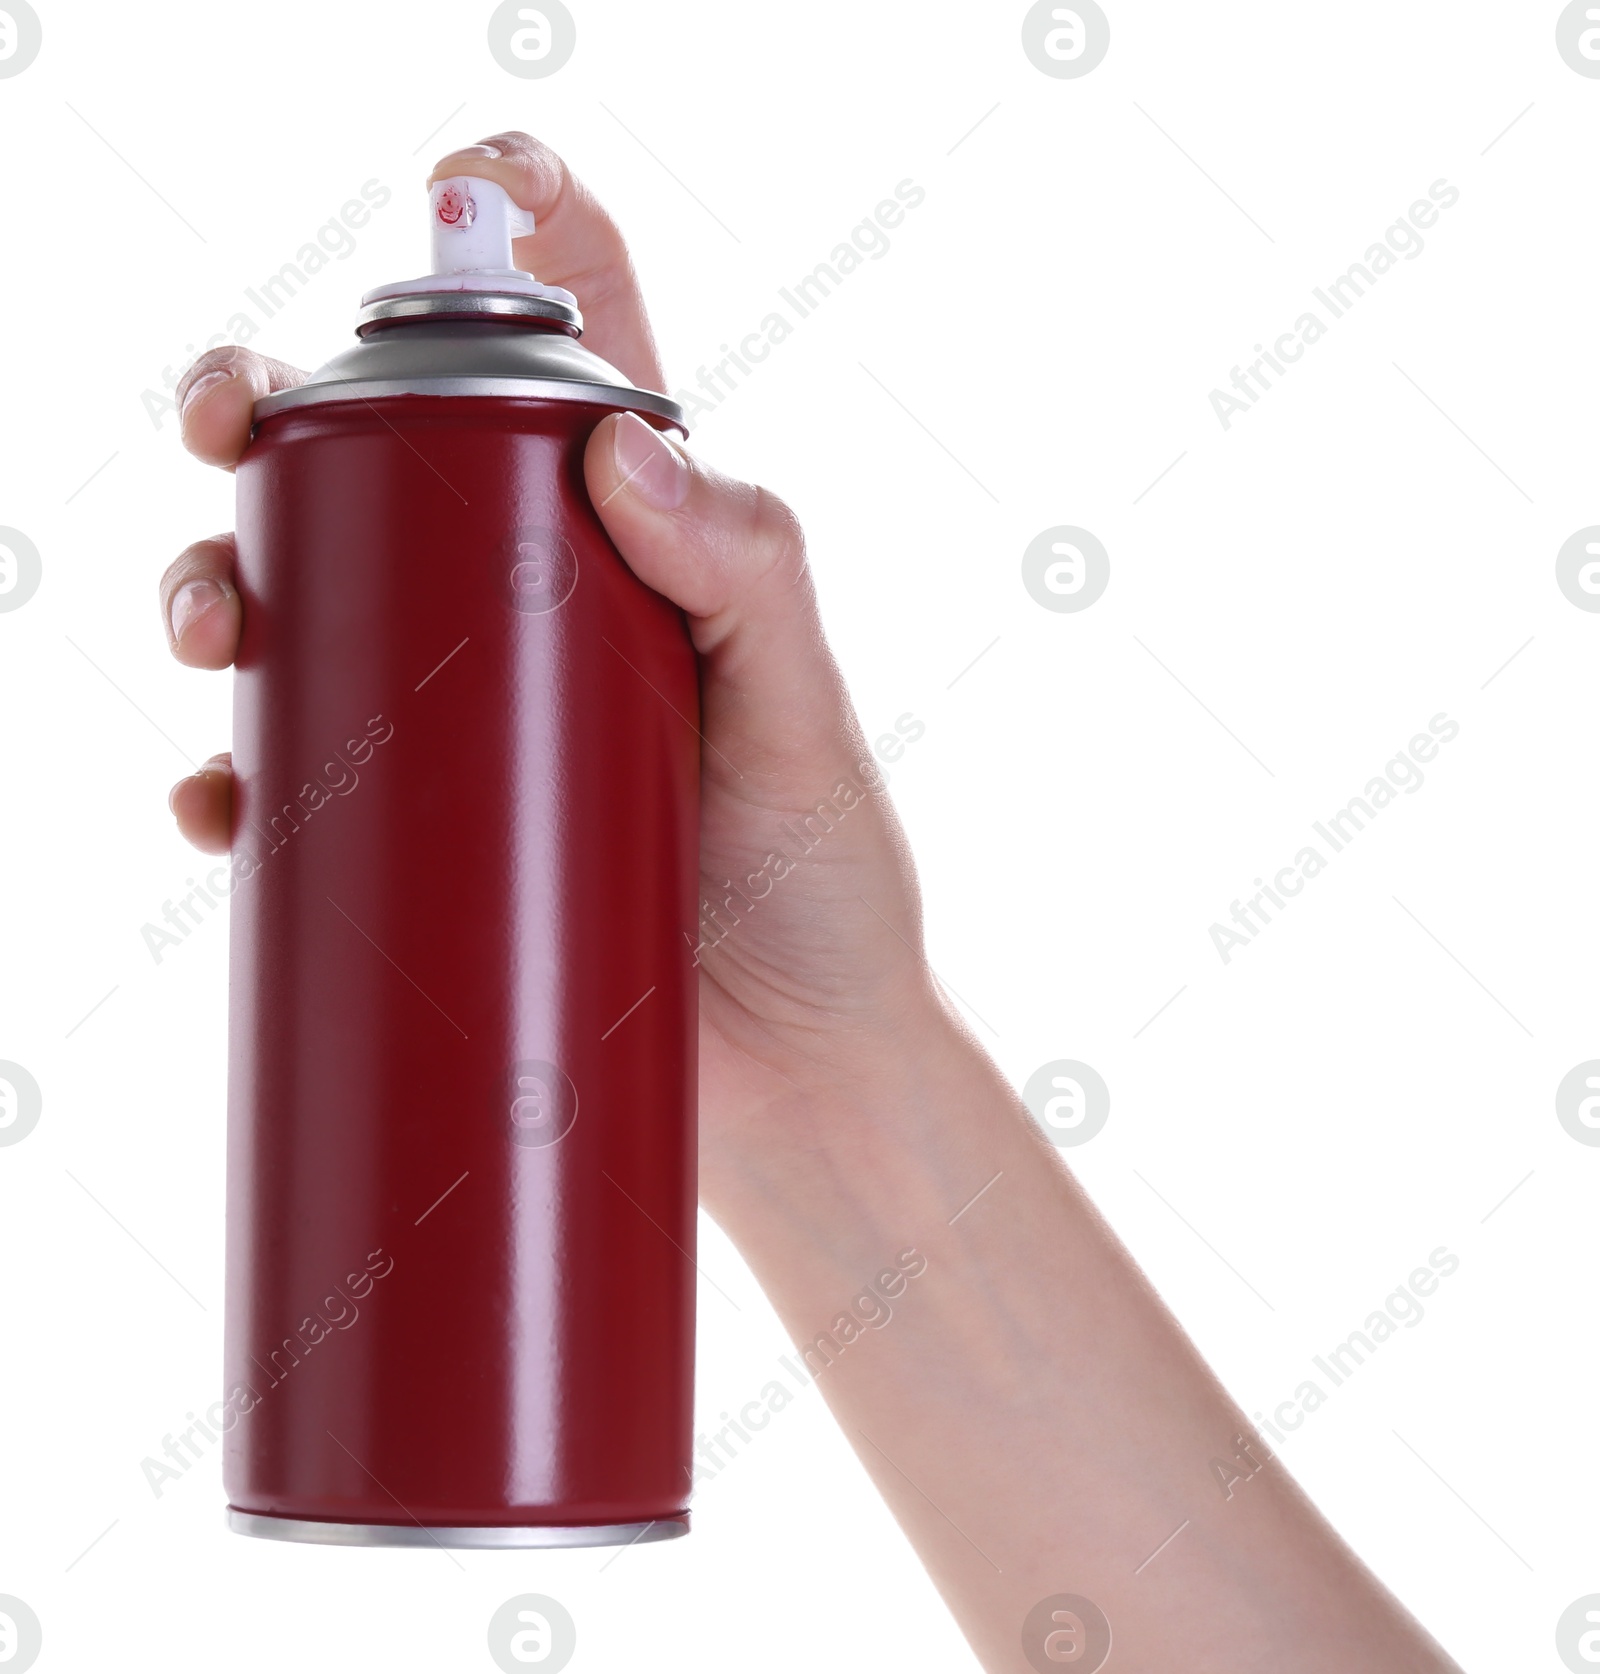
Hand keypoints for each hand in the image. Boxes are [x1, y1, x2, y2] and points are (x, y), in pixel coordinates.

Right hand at [163, 132, 944, 1210]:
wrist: (794, 1076)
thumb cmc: (825, 893)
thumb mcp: (804, 724)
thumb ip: (749, 578)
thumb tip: (621, 447)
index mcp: (640, 550)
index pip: (574, 353)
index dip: (514, 238)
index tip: (458, 185)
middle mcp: (536, 612)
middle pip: (380, 469)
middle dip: (274, 418)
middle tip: (227, 426)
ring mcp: (469, 723)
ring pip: (309, 610)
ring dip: (220, 586)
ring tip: (211, 630)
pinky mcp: (426, 835)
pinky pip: (299, 786)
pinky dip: (236, 782)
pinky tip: (220, 804)